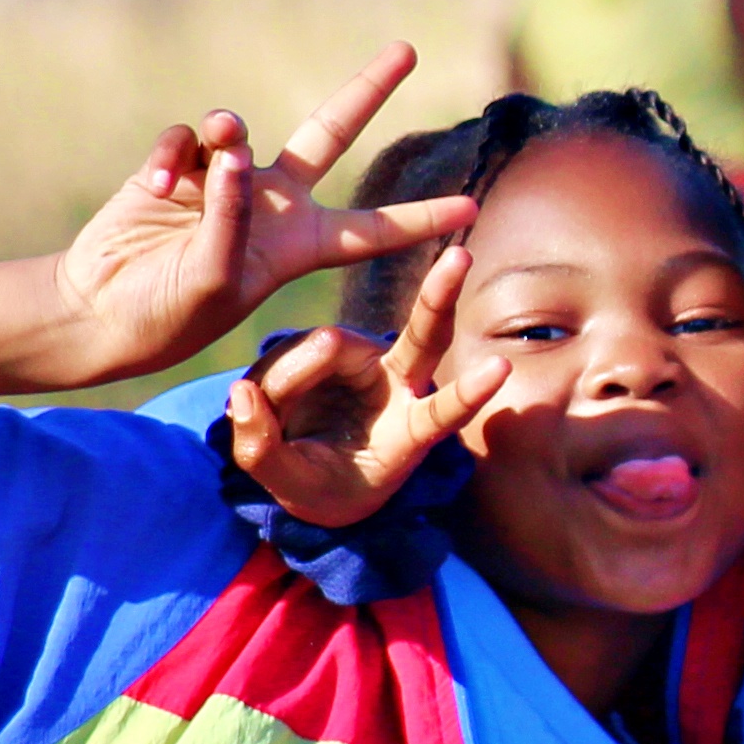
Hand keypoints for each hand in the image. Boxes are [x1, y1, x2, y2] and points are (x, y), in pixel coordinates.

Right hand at [0, 46, 474, 399]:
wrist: (98, 312)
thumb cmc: (166, 314)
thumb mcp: (214, 280)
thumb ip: (231, 217)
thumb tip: (235, 151)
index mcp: (299, 246)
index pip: (372, 228)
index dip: (421, 218)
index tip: (472, 208)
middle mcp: (271, 204)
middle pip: (331, 133)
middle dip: (367, 91)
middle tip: (407, 49)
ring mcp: (224, 181)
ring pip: (240, 128)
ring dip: (227, 129)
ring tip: (216, 141)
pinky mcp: (174, 169)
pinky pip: (186, 138)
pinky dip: (174, 153)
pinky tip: (159, 181)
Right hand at [223, 245, 508, 530]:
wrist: (309, 472)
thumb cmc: (322, 487)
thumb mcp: (292, 486)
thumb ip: (262, 449)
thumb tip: (241, 394)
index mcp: (409, 433)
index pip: (443, 413)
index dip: (470, 393)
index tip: (502, 367)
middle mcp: (399, 387)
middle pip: (426, 336)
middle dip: (441, 295)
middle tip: (461, 257)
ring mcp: (368, 360)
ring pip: (323, 348)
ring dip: (287, 382)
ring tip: (270, 416)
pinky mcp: (333, 345)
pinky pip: (296, 348)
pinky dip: (273, 377)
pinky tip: (263, 398)